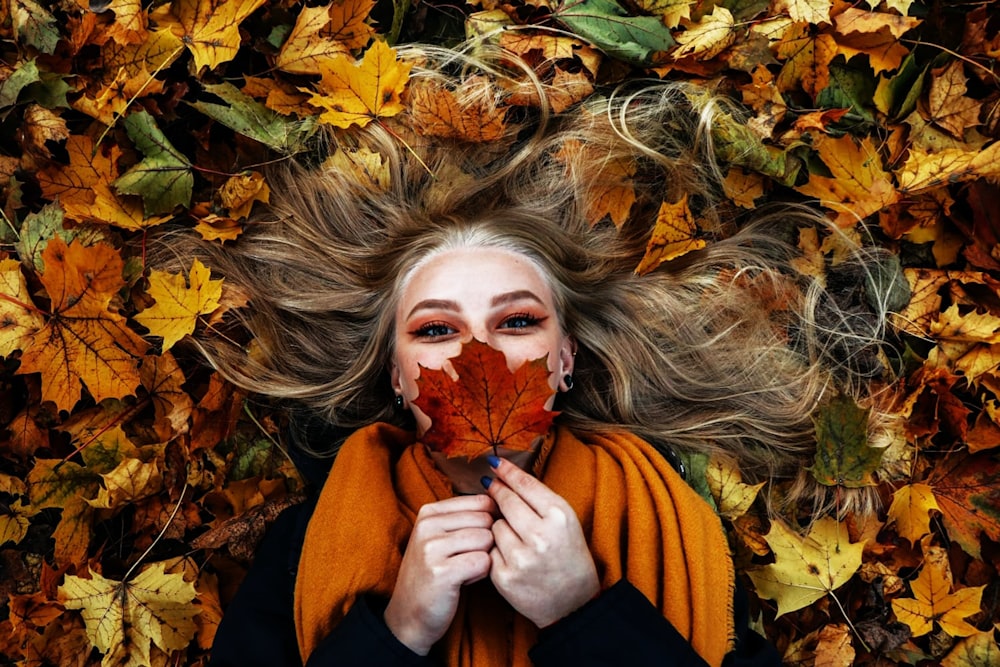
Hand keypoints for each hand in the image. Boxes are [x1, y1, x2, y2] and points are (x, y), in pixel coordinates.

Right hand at [384, 494, 496, 654]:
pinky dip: (481, 574)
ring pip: (487, 539)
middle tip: (464, 560)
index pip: (481, 501)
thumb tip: (502, 500)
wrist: (409, 615)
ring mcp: (432, 548)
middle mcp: (427, 525)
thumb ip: (467, 517)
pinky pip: (484, 562)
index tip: (470, 542)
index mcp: (429, 511)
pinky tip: (463, 581)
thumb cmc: (435, 573)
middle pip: (487, 520)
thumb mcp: (442, 537)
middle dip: (485, 542)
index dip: (488, 523)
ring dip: (484, 558)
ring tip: (463, 570)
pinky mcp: (441, 572)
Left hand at [484, 458, 599, 627]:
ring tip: (517, 537)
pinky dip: (496, 551)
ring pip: (495, 525)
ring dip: (500, 527)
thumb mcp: (566, 521)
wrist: (573, 604)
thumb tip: (504, 474)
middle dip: (497, 491)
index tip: (494, 463)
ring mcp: (521, 558)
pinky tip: (511, 556)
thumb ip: (539, 498)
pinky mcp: (504, 577)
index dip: (507, 471)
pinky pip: (489, 550)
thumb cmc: (569, 556)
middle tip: (491, 485)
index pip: (525, 485)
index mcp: (560, 517)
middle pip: (506, 501)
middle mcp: (540, 536)